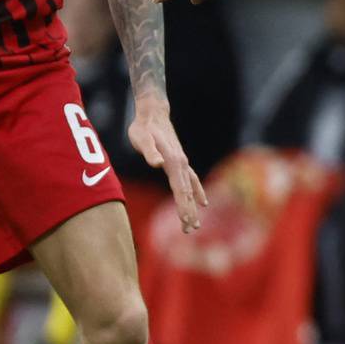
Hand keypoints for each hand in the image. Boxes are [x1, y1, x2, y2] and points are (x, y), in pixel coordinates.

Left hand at [128, 99, 208, 232]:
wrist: (154, 113)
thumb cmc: (144, 127)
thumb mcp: (142, 138)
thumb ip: (149, 151)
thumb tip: (156, 163)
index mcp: (174, 162)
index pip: (180, 190)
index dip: (184, 207)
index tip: (186, 222)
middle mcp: (182, 164)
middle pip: (187, 193)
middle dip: (189, 212)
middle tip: (190, 230)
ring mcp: (183, 163)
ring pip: (191, 189)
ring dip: (193, 206)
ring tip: (195, 224)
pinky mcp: (180, 162)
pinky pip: (192, 181)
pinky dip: (198, 192)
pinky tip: (203, 202)